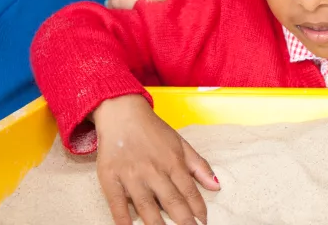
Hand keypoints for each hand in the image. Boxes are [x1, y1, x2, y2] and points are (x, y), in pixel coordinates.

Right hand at [93, 95, 219, 224]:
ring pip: (147, 207)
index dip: (199, 210)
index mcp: (173, 162)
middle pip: (172, 202)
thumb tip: (217, 186)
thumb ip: (199, 166)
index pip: (190, 192)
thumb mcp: (181, 143)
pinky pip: (117, 203)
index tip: (204, 222)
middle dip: (184, 222)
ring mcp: (132, 175)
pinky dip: (122, 219)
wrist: (122, 113)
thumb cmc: (153, 130)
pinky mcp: (110, 178)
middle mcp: (154, 171)